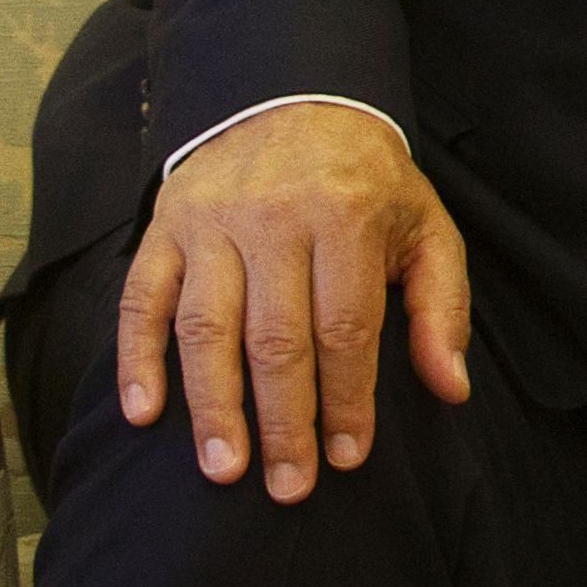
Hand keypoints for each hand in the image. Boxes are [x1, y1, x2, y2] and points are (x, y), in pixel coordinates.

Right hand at [118, 101, 470, 504]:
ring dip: (212, 407)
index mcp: (346, 216)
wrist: (294, 100)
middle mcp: (274, 218)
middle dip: (283, 422)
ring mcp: (211, 224)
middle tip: (288, 486)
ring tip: (224, 469)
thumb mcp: (425, 227)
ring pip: (205, 329)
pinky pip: (141, 301)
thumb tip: (449, 388)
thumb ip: (440, 306)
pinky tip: (145, 414)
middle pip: (275, 339)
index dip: (347, 399)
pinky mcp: (163, 229)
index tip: (348, 458)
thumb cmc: (367, 183)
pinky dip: (137, 359)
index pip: (345, 327)